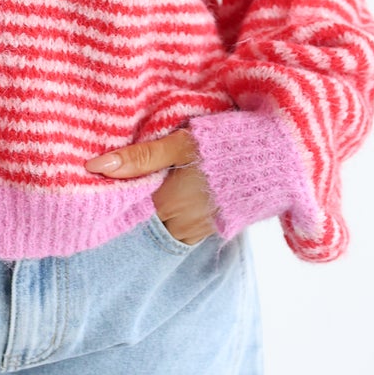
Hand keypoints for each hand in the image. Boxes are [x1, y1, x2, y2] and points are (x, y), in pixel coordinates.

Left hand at [84, 127, 217, 246]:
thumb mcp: (181, 144)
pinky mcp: (216, 227)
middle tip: (132, 178)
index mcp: (167, 204)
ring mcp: (201, 230)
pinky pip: (186, 226)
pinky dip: (178, 212)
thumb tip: (95, 166)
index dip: (120, 190)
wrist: (278, 160)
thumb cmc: (226, 147)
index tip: (109, 177)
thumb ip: (140, 157)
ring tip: (160, 182)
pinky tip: (181, 191)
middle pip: (147, 217)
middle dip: (139, 201)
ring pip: (166, 223)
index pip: (129, 205)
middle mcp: (182, 225)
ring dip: (159, 208)